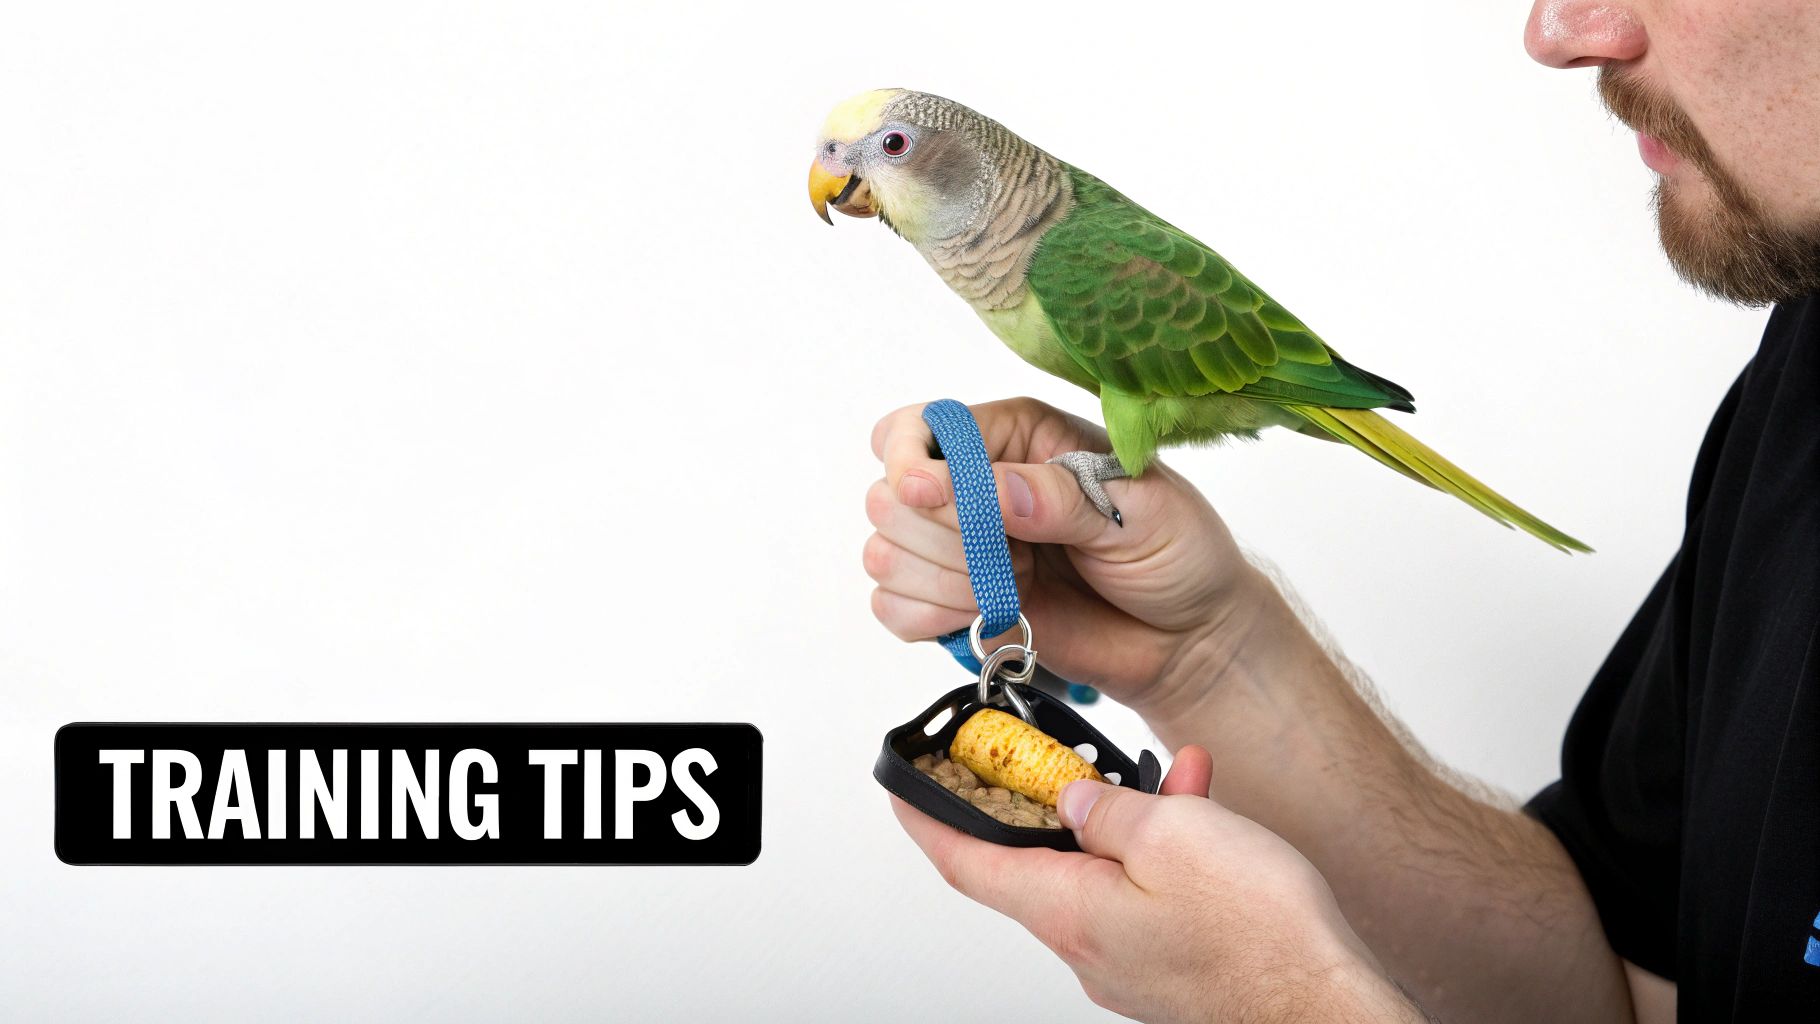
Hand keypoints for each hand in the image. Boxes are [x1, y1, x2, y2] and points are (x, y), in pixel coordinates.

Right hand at [864, 398, 1268, 714]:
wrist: (1190, 640)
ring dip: (941, 582)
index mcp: (1017, 436)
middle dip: (942, 537)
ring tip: (1011, 589)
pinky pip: (892, 608)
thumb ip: (1058, 499)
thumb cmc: (1177, 555)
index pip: (922, 427)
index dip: (910, 459)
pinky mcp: (954, 603)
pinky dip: (927, 619)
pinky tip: (982, 616)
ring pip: (884, 553)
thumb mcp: (1138, 510)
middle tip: (1015, 557)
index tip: (928, 493)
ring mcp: (960, 547)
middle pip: (888, 495)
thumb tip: (987, 489)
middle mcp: (975, 484)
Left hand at [893, 746, 1419, 1022]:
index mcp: (1068, 912)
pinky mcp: (1169, 968)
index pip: (966, 863)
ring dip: (1129, 818)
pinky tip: (1203, 818)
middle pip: (1037, 861)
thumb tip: (1075, 800)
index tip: (905, 788)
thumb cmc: (1262, 938)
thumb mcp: (1174, 837)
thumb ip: (1110, 810)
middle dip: (1054, 799)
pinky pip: (1145, 897)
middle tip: (1063, 757)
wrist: (1328, 1009)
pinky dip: (1164, 852)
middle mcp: (1087, 946)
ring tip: (1178, 777)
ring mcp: (1128, 963)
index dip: (928, 819)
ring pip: (1103, 871)